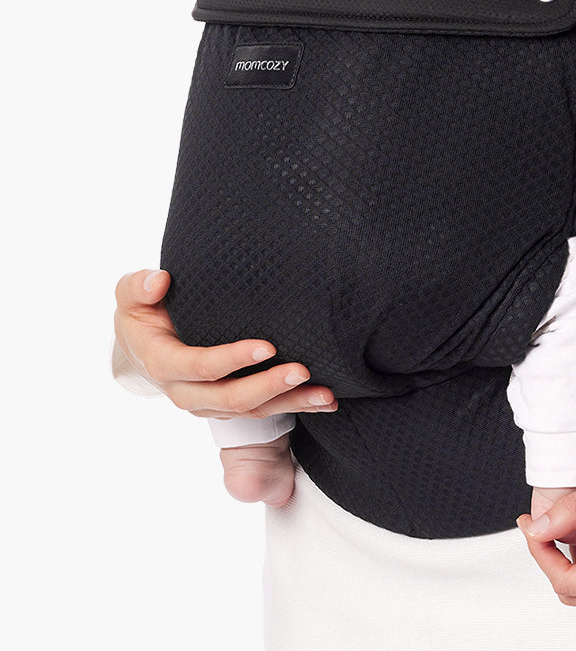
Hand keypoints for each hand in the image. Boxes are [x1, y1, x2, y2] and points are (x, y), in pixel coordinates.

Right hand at [113, 268, 337, 419]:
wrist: (145, 341)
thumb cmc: (144, 310)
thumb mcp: (131, 294)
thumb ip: (139, 286)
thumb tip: (159, 281)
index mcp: (163, 364)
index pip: (201, 367)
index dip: (233, 359)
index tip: (267, 345)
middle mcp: (187, 391)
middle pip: (231, 398)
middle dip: (268, 386)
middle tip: (302, 370)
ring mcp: (210, 402)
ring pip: (252, 411)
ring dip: (291, 403)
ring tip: (325, 395)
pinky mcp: (229, 404)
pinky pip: (264, 411)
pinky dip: (296, 406)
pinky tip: (325, 401)